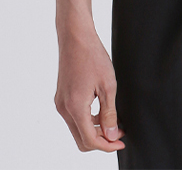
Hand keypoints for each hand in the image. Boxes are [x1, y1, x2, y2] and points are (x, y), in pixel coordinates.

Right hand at [54, 27, 125, 152]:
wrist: (75, 36)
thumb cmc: (92, 56)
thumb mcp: (108, 85)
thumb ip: (109, 113)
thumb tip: (111, 135)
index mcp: (75, 108)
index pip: (90, 140)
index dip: (107, 145)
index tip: (120, 141)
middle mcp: (64, 109)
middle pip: (81, 139)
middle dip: (100, 140)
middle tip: (117, 132)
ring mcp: (61, 103)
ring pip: (77, 129)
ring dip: (94, 129)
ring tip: (112, 119)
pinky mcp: (61, 97)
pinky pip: (74, 117)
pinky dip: (87, 119)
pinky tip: (100, 108)